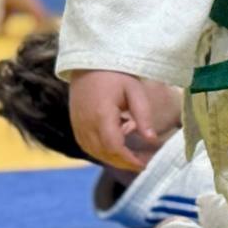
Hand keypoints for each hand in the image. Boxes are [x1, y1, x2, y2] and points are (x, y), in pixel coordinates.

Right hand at [69, 70, 183, 167]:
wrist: (90, 63)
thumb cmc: (116, 74)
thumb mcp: (135, 91)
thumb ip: (143, 116)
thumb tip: (151, 140)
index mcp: (101, 115)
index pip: (114, 147)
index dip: (129, 159)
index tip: (145, 164)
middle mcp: (86, 124)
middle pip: (105, 154)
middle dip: (125, 162)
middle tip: (143, 161)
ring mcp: (78, 125)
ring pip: (95, 152)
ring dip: (114, 157)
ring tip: (133, 151)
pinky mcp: (76, 125)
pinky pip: (88, 146)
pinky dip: (104, 149)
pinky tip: (119, 138)